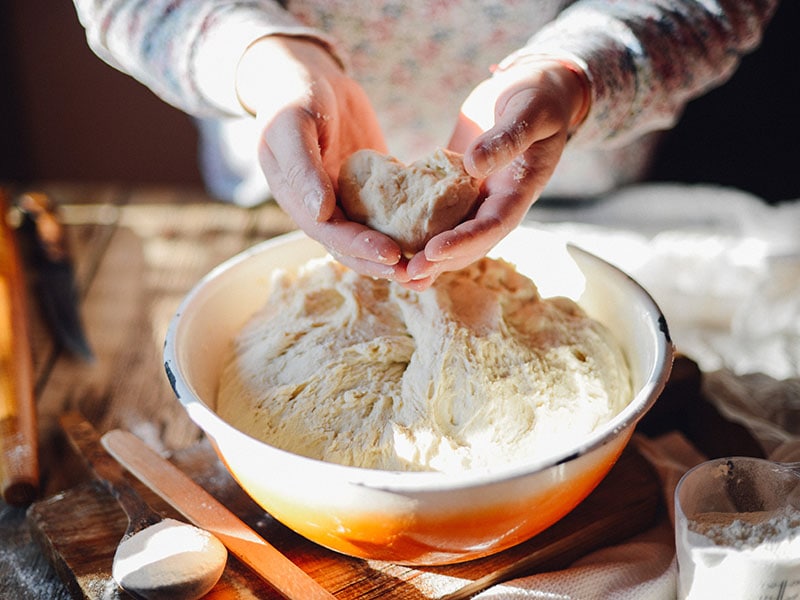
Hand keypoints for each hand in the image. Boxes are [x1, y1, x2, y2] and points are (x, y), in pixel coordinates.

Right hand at [236, 36, 408, 280]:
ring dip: (399, 256)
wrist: (310, 79)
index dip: (359, 248)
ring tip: (431, 270)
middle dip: (384, 263)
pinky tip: (438, 234)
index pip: (330, 234)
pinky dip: (409, 228)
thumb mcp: (291, 125)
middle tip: (419, 275)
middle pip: (353, 247)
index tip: (392, 255)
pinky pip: (389, 215)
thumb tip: (320, 213)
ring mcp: (346, 203)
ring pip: (373, 237)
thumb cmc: (293, 97)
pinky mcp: (369, 192)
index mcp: (298, 201)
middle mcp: (321, 210)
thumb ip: (301, 168)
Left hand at [404, 57, 589, 289]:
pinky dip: (419, 229)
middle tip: (407, 274)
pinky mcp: (457, 188)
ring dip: (429, 257)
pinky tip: (391, 240)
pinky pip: (439, 214)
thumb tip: (474, 165)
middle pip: (471, 244)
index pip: (492, 226)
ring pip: (454, 236)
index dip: (464, 242)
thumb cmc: (537, 95)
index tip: (433, 252)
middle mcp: (498, 203)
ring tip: (399, 274)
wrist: (535, 88)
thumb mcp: (529, 111)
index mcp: (520, 191)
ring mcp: (478, 198)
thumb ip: (507, 137)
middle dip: (440, 261)